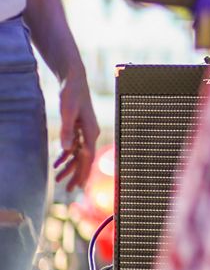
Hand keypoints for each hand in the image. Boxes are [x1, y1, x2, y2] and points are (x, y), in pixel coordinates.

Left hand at [54, 74, 99, 189]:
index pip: (87, 157)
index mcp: (91, 131)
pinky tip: (58, 162)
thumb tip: (66, 149)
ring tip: (59, 179)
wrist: (74, 80)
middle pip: (85, 159)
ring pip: (79, 154)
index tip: (78, 186)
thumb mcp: (68, 113)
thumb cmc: (72, 94)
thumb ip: (67, 131)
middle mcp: (91, 133)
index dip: (83, 173)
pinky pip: (74, 147)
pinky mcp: (80, 128)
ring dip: (70, 167)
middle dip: (77, 175)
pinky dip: (67, 156)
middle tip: (69, 189)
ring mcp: (86, 131)